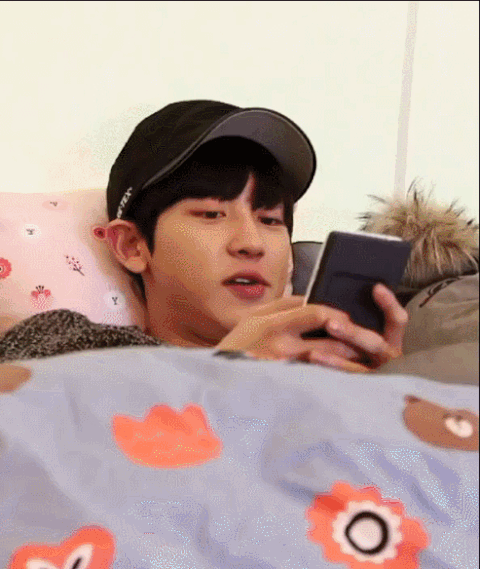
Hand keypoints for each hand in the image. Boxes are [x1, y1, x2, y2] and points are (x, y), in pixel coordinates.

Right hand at [216, 283, 407, 372]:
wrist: (218, 380)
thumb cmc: (236, 345)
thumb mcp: (253, 318)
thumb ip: (282, 306)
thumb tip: (309, 298)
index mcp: (273, 324)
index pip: (316, 313)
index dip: (338, 315)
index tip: (348, 319)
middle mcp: (281, 348)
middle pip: (329, 343)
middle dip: (352, 343)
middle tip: (367, 344)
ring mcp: (285, 371)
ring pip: (328, 366)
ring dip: (347, 364)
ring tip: (362, 363)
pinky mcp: (288, 388)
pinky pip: (317, 382)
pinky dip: (332, 379)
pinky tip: (342, 380)